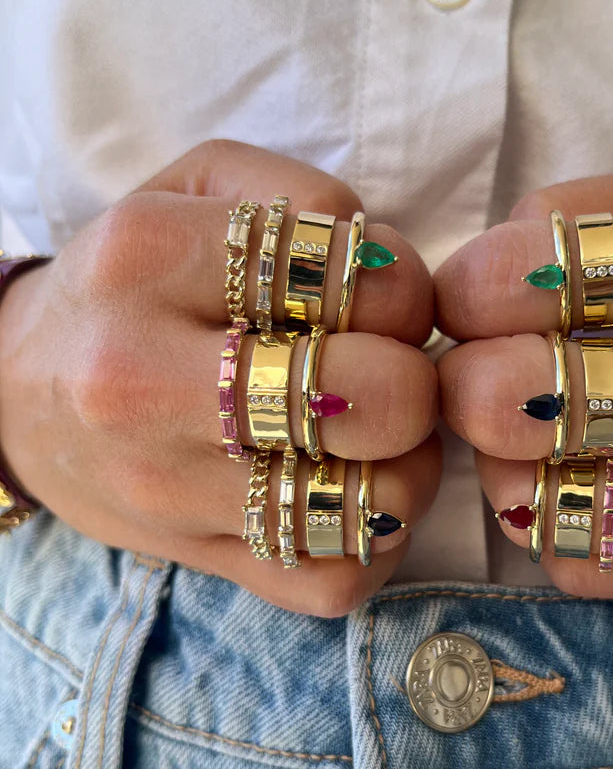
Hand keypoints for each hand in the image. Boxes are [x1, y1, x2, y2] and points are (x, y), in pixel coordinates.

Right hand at [0, 140, 438, 614]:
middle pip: (374, 396)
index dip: (408, 291)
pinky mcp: (192, 561)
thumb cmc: (130, 282)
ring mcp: (164, 488)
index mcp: (148, 259)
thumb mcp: (194, 187)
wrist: (12, 393)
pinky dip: (378, 544)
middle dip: (416, 383)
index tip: (382, 303)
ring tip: (380, 439)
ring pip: (369, 502)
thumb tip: (394, 270)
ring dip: (410, 468)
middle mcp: (143, 381)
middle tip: (390, 374)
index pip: (355, 276)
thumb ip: (304, 196)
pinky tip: (352, 495)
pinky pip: (335, 580)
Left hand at [435, 165, 612, 596]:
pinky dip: (549, 529)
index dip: (468, 291)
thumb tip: (470, 278)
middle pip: (524, 398)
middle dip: (465, 389)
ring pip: (544, 499)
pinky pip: (583, 565)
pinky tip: (575, 489)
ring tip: (527, 441)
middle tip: (475, 381)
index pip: (543, 273)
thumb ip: (577, 214)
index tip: (469, 303)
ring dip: (503, 469)